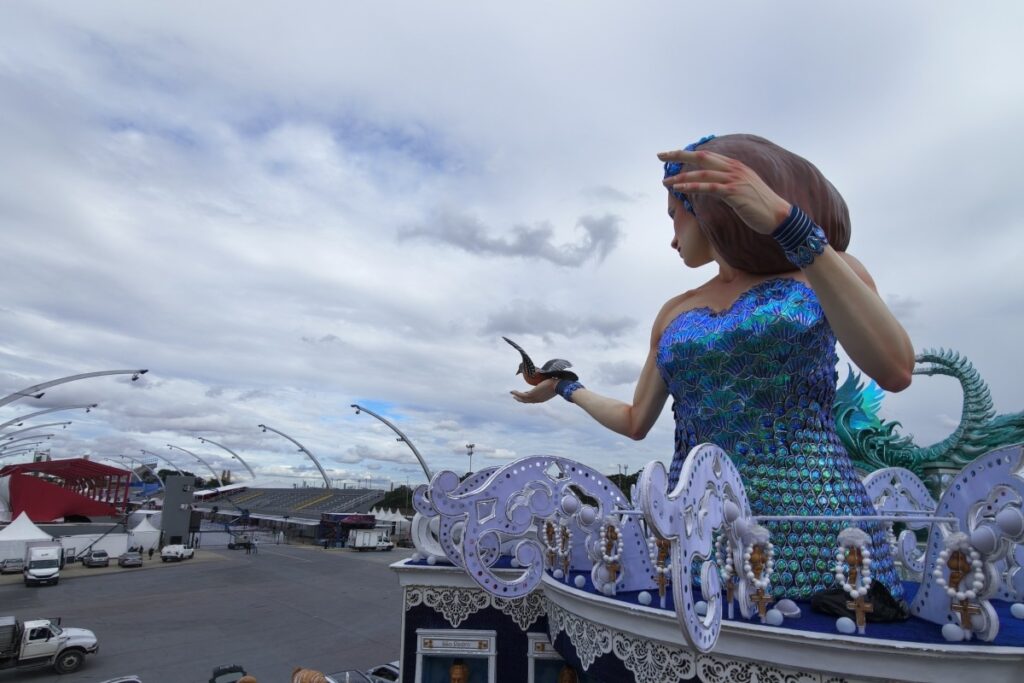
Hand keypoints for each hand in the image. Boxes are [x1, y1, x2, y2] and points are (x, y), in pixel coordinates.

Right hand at [510, 378, 556, 402]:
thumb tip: (549, 377)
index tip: (524, 394)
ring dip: (516, 396)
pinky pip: (521, 395)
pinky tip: (513, 391)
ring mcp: (534, 398)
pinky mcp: (532, 394)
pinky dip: (516, 393)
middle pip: (526, 401)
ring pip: (523, 399)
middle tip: (515, 397)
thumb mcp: (550, 384)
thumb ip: (547, 383)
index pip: (533, 399)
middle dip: (520, 399)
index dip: (527, 397)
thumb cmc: (556, 384)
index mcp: (542, 398)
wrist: (558, 385)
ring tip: (512, 394)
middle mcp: (537, 400)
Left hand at [658, 149, 790, 233]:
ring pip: (702, 173)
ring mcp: (734, 179)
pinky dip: (692, 187)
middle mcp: (734, 168)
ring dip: (681, 177)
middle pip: (702, 157)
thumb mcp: (742, 189)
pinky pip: (708, 187)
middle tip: (660, 156)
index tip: (671, 154)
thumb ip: (726, 184)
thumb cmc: (759, 205)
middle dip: (679, 155)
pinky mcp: (734, 192)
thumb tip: (710, 186)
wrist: (778, 216)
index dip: (688, 153)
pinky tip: (678, 188)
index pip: (707, 155)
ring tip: (665, 181)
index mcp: (735, 166)